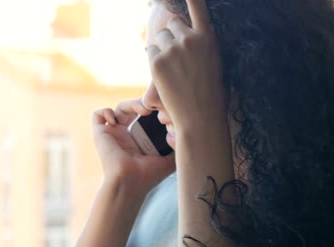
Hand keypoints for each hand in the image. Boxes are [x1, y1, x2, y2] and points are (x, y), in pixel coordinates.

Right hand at [92, 99, 175, 196]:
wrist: (130, 183)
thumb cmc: (148, 175)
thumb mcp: (169, 159)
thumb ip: (177, 145)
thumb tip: (187, 131)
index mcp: (140, 139)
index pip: (146, 116)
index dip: (153, 109)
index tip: (163, 111)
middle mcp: (126, 135)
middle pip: (133, 108)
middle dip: (144, 103)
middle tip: (153, 108)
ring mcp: (112, 133)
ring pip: (118, 108)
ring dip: (131, 104)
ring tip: (143, 110)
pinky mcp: (100, 134)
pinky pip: (97, 115)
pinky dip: (106, 112)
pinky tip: (117, 121)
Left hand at [147, 0, 227, 133]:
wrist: (200, 116)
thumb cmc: (211, 93)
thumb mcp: (215, 62)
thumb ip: (202, 45)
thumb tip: (188, 37)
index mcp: (208, 38)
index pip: (198, 7)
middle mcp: (190, 39)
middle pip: (172, 23)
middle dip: (172, 35)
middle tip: (177, 56)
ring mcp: (172, 49)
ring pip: (159, 37)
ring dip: (162, 47)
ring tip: (172, 69)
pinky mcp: (156, 61)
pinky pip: (150, 51)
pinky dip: (153, 60)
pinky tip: (163, 75)